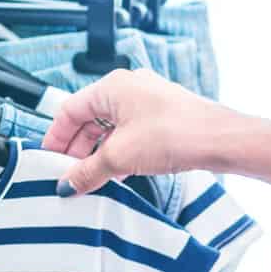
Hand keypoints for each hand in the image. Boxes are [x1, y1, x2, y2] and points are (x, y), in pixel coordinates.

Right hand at [42, 68, 255, 195]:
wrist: (221, 140)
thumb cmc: (177, 133)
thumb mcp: (119, 157)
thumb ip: (86, 172)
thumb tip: (67, 184)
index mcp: (112, 87)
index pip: (69, 111)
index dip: (55, 138)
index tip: (49, 162)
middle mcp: (128, 89)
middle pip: (88, 120)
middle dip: (76, 149)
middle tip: (68, 175)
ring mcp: (146, 103)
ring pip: (108, 129)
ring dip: (96, 154)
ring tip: (90, 179)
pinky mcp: (161, 119)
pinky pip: (127, 135)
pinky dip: (116, 153)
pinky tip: (115, 173)